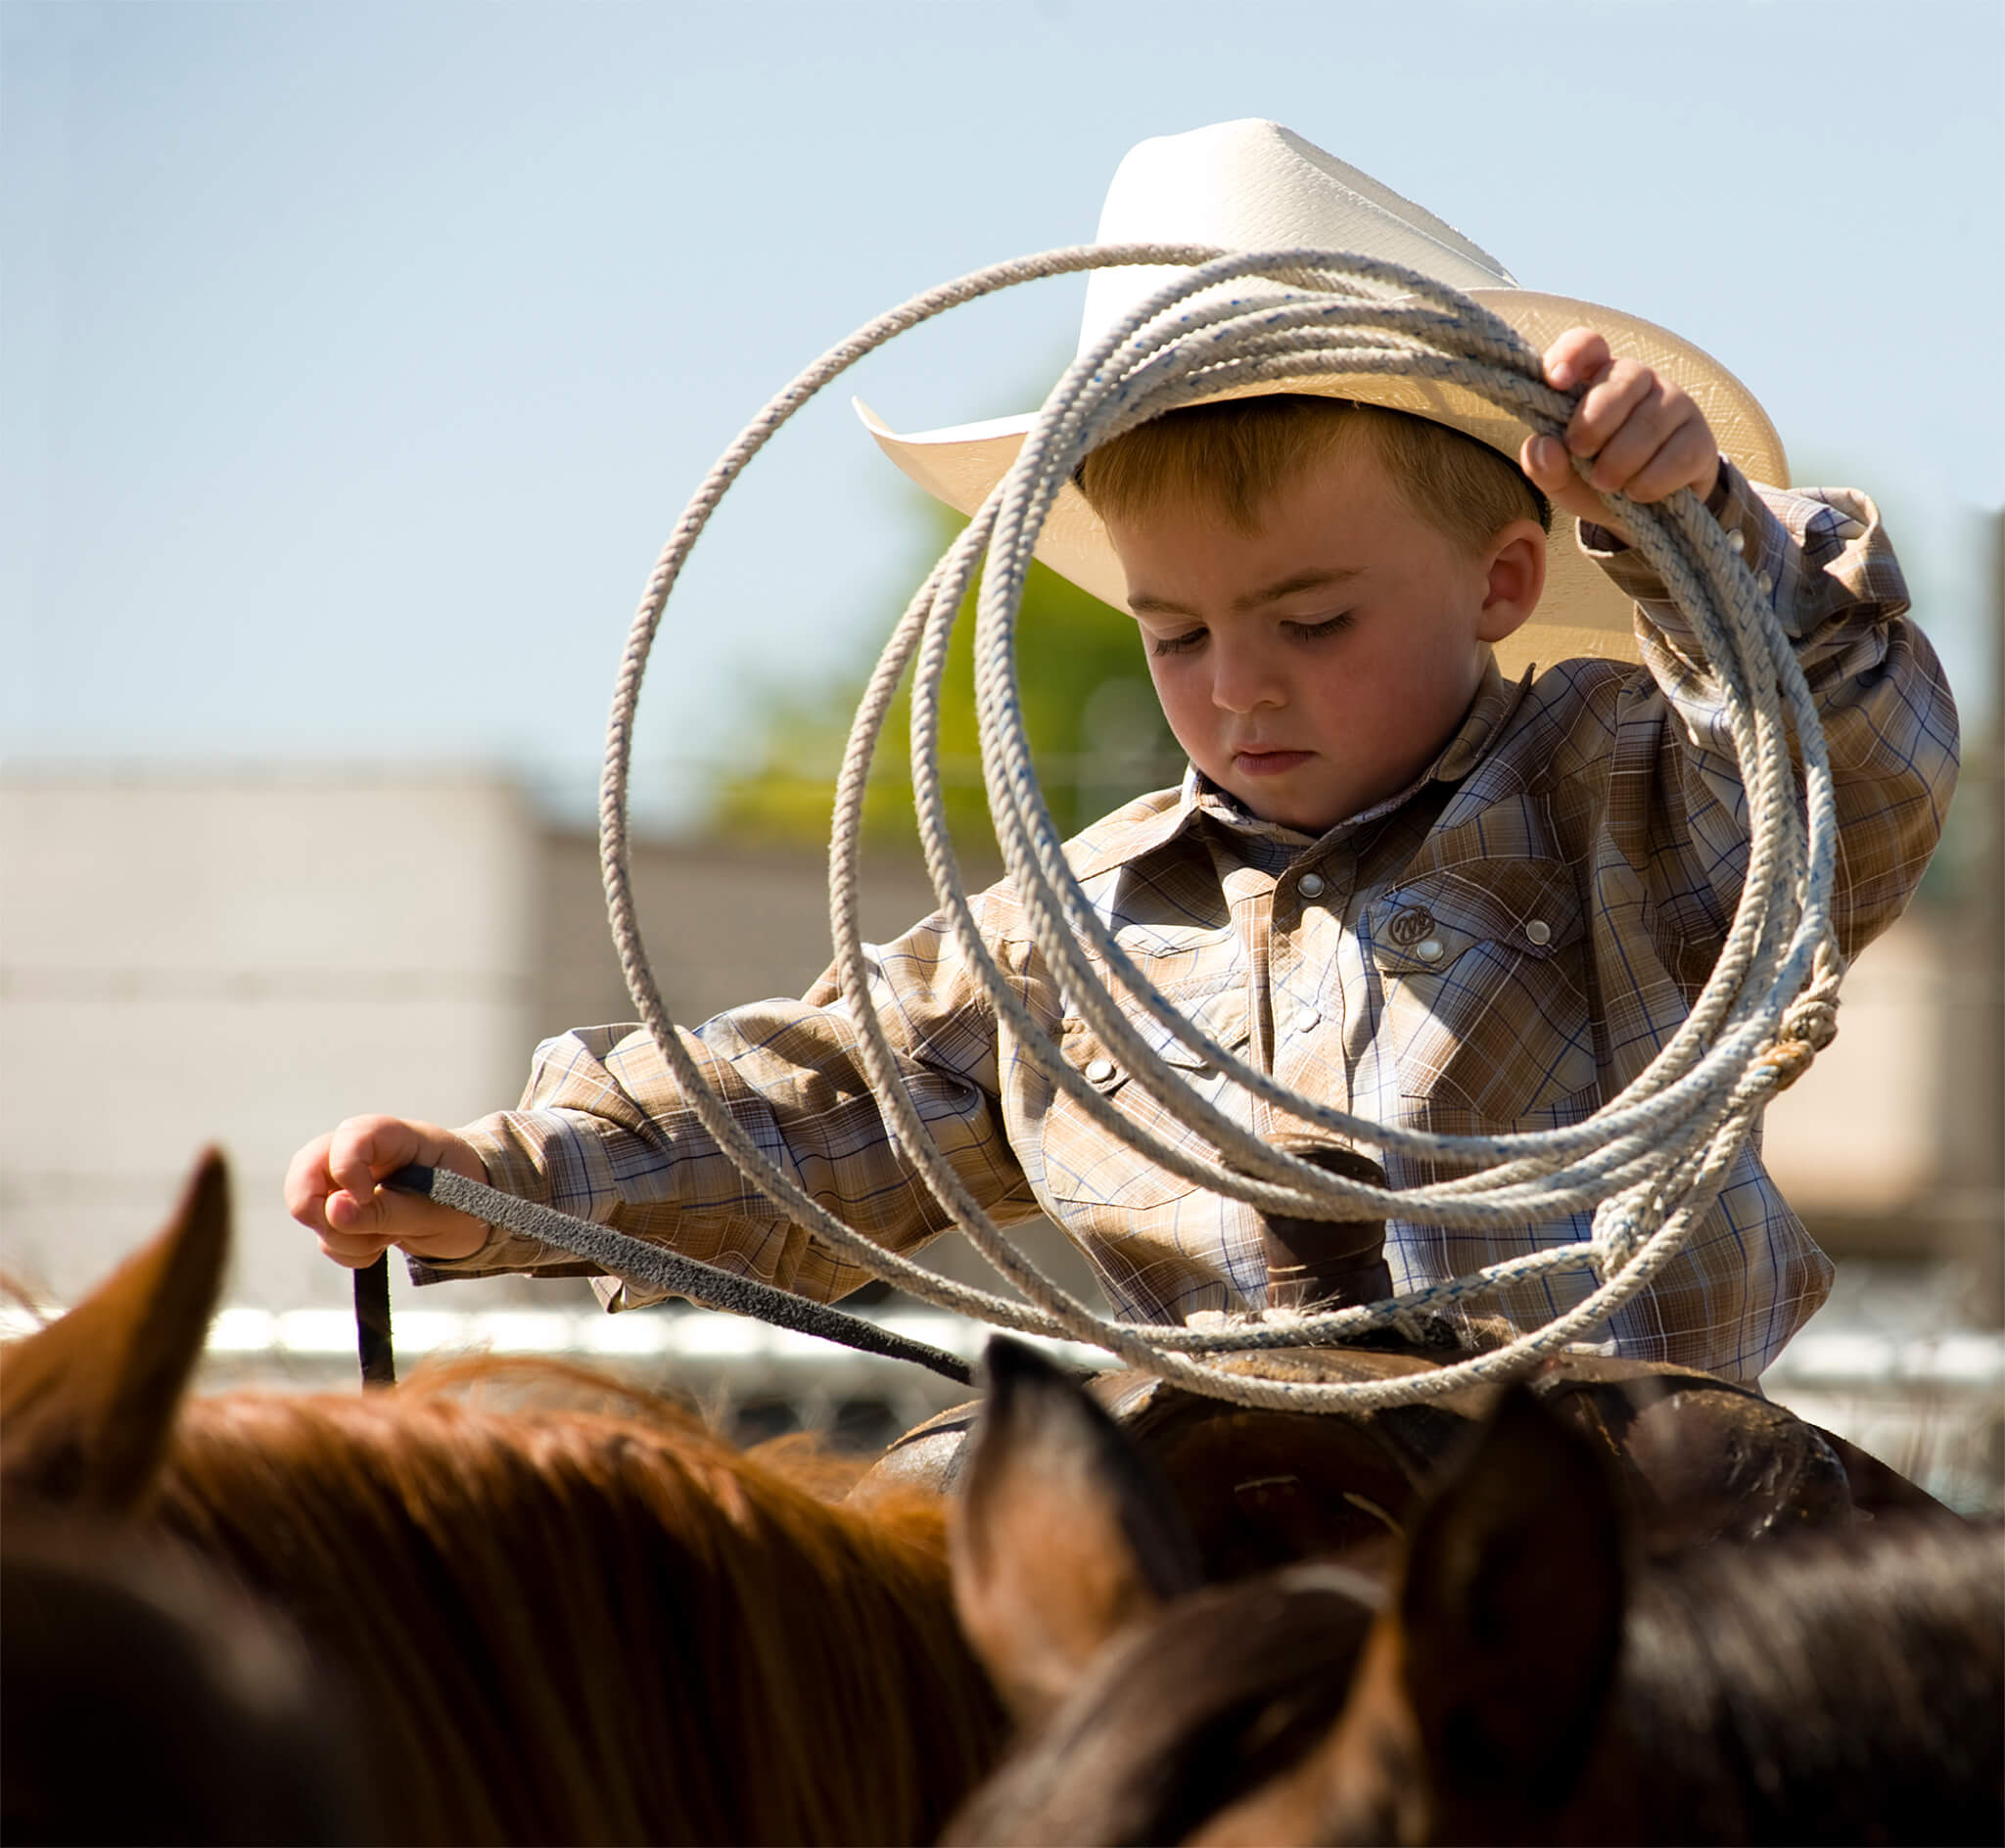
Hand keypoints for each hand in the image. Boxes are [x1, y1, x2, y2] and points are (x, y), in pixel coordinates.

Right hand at [284, 1115, 490, 1267]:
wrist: (472, 1219)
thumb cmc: (465, 1200)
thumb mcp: (439, 1210)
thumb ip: (387, 1212)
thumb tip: (333, 1211)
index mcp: (396, 1137)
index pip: (352, 1136)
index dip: (346, 1167)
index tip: (365, 1197)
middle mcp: (363, 1154)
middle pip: (308, 1166)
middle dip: (316, 1206)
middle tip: (349, 1230)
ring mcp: (348, 1183)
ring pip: (311, 1207)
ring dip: (344, 1237)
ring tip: (389, 1237)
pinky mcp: (343, 1211)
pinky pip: (325, 1235)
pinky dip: (349, 1250)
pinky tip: (381, 1245)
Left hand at [1520, 327, 1719, 537]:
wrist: (1643, 513)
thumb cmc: (1594, 481)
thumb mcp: (1560, 478)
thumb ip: (1543, 464)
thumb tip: (1542, 446)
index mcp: (1597, 378)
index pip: (1588, 344)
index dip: (1572, 354)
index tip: (1556, 381)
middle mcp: (1639, 380)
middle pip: (1623, 378)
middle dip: (1595, 421)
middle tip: (1580, 453)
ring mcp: (1675, 404)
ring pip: (1650, 421)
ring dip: (1621, 460)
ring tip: (1604, 484)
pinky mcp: (1699, 438)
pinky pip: (1678, 455)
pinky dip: (1651, 480)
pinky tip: (1637, 493)